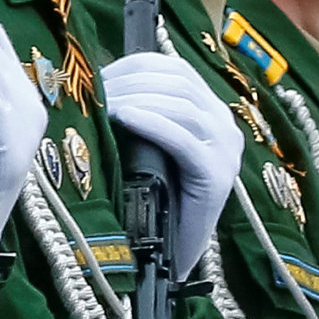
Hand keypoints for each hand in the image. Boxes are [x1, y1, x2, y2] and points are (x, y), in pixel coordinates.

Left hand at [101, 49, 238, 280]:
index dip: (134, 66)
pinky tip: (124, 116)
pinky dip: (151, 123)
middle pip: (178, 83)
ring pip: (181, 106)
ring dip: (136, 98)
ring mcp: (225, 152)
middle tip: (94, 91)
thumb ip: (141, 112)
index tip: (98, 73)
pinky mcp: (216, 178)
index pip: (176, 69)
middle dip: (131, 82)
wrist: (173, 252)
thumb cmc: (154, 196)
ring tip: (103, 105)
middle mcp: (225, 125)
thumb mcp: (148, 145)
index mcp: (211, 110)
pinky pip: (182, 139)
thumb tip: (96, 81)